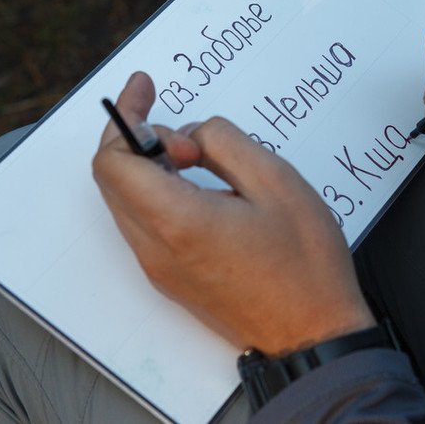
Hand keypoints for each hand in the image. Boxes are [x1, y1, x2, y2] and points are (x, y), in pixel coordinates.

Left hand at [92, 72, 375, 355]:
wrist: (312, 336)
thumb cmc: (304, 264)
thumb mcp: (275, 180)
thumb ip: (223, 142)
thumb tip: (191, 137)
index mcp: (177, 221)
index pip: (113, 160)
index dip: (126, 116)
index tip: (146, 88)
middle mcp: (155, 248)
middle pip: (112, 178)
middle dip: (136, 137)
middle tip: (184, 130)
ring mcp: (159, 268)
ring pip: (126, 200)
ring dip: (147, 166)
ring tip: (197, 155)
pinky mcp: (171, 278)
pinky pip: (144, 222)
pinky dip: (156, 191)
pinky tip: (196, 183)